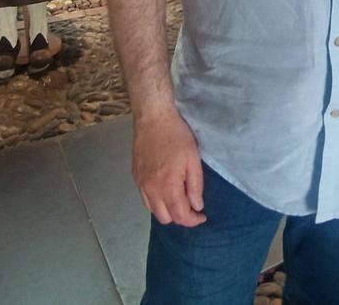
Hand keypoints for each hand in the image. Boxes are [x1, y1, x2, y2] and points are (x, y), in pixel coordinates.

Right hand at [132, 109, 204, 226]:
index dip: (193, 220)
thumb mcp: (193, 159)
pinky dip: (156, 202)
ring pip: (154, 211)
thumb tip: (197, 206)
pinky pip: (145, 200)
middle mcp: (151, 189)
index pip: (180, 215)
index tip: (202, 215)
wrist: (153, 118)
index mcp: (168, 185)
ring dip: (167, 211)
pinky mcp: (135, 177)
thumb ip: (195, 186)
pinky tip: (165, 191)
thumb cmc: (176, 136)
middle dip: (181, 217)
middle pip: (165, 218)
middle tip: (192, 206)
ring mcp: (141, 184)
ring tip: (179, 199)